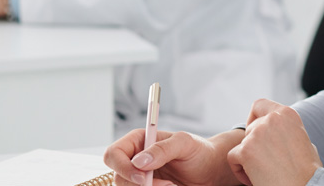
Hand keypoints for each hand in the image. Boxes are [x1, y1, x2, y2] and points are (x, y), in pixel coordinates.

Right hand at [104, 127, 244, 185]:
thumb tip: (139, 161)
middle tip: (165, 184)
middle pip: (117, 177)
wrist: (210, 171)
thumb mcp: (185, 143)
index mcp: (138, 141)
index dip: (122, 167)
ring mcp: (139, 177)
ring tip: (172, 185)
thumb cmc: (198, 151)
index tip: (142, 177)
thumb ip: (163, 148)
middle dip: (137, 183)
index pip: (113, 154)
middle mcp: (134, 160)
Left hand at [228, 100, 321, 185]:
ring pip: (241, 144)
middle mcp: (272, 118)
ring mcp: (257, 133)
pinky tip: (254, 178)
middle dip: (254, 145)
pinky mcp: (245, 150)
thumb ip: (286, 130)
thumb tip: (276, 132)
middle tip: (265, 162)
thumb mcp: (303, 140)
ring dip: (248, 159)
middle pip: (250, 128)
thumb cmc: (307, 171)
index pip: (260, 105)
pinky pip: (233, 157)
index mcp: (287, 114)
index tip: (256, 132)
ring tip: (263, 172)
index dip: (254, 118)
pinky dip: (239, 170)